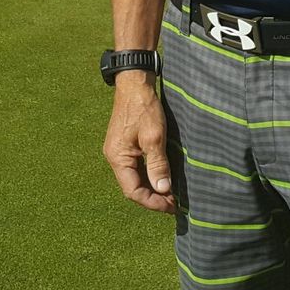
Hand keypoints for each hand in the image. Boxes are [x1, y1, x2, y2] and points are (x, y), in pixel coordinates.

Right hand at [103, 76, 174, 213]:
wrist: (134, 83)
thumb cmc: (144, 108)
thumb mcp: (154, 137)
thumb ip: (158, 165)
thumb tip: (163, 190)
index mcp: (118, 158)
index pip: (133, 191)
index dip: (153, 202)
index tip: (172, 206)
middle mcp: (115, 157)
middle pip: (133, 187)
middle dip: (153, 197)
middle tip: (175, 202)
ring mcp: (119, 151)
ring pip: (135, 178)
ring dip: (152, 187)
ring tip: (172, 193)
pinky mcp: (125, 145)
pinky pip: (136, 167)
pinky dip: (149, 175)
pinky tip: (163, 177)